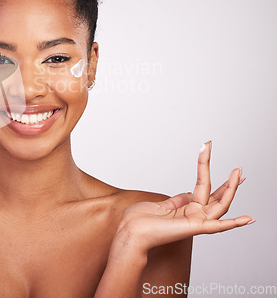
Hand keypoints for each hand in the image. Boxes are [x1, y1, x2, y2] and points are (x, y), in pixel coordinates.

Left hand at [116, 141, 253, 253]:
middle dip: (229, 182)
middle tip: (239, 168)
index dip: (205, 166)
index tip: (206, 147)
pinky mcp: (194, 228)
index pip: (203, 186)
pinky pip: (217, 226)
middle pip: (217, 196)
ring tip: (239, 174)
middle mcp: (194, 215)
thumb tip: (189, 193)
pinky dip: (233, 223)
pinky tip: (248, 219)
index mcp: (186, 208)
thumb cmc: (140, 220)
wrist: (131, 231)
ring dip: (231, 190)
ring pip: (221, 205)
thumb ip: (177, 200)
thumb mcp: (162, 205)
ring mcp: (195, 221)